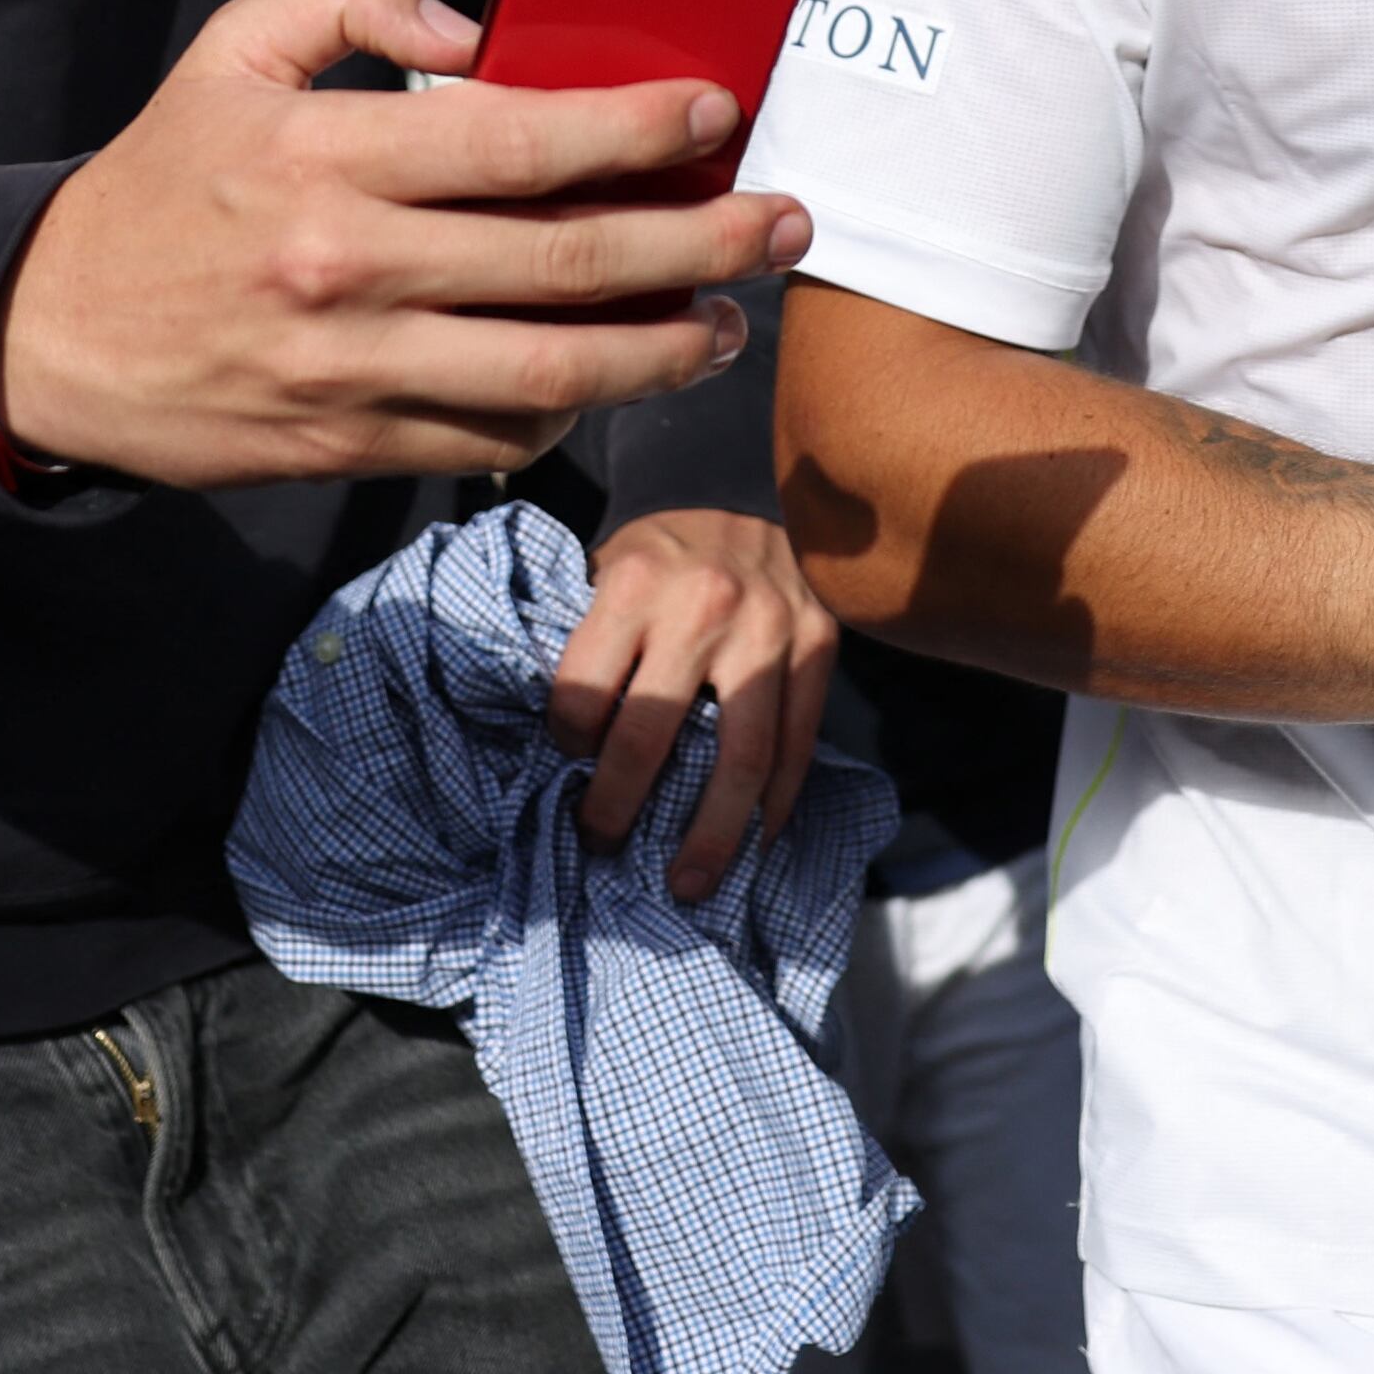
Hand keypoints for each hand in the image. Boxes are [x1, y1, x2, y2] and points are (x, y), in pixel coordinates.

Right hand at [0, 0, 809, 487]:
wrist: (42, 339)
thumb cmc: (161, 182)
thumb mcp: (229, 50)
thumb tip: (477, 22)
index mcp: (325, 156)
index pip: (519, 141)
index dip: (637, 129)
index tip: (718, 116)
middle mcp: (347, 269)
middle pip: (568, 264)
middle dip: (701, 245)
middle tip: (783, 226)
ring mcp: (351, 372)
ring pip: (550, 374)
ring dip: (662, 351)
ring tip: (728, 321)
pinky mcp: (345, 446)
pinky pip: (490, 440)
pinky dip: (568, 415)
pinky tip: (614, 377)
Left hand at [553, 508, 839, 904]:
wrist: (744, 489)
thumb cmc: (660, 551)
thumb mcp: (607, 568)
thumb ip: (587, 643)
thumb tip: (554, 748)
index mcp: (634, 581)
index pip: (584, 691)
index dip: (566, 743)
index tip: (563, 768)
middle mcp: (704, 604)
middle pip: (654, 734)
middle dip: (620, 805)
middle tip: (603, 847)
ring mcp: (770, 629)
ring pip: (742, 756)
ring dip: (712, 833)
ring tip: (687, 884)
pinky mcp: (819, 646)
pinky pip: (799, 744)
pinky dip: (777, 803)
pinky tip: (755, 842)